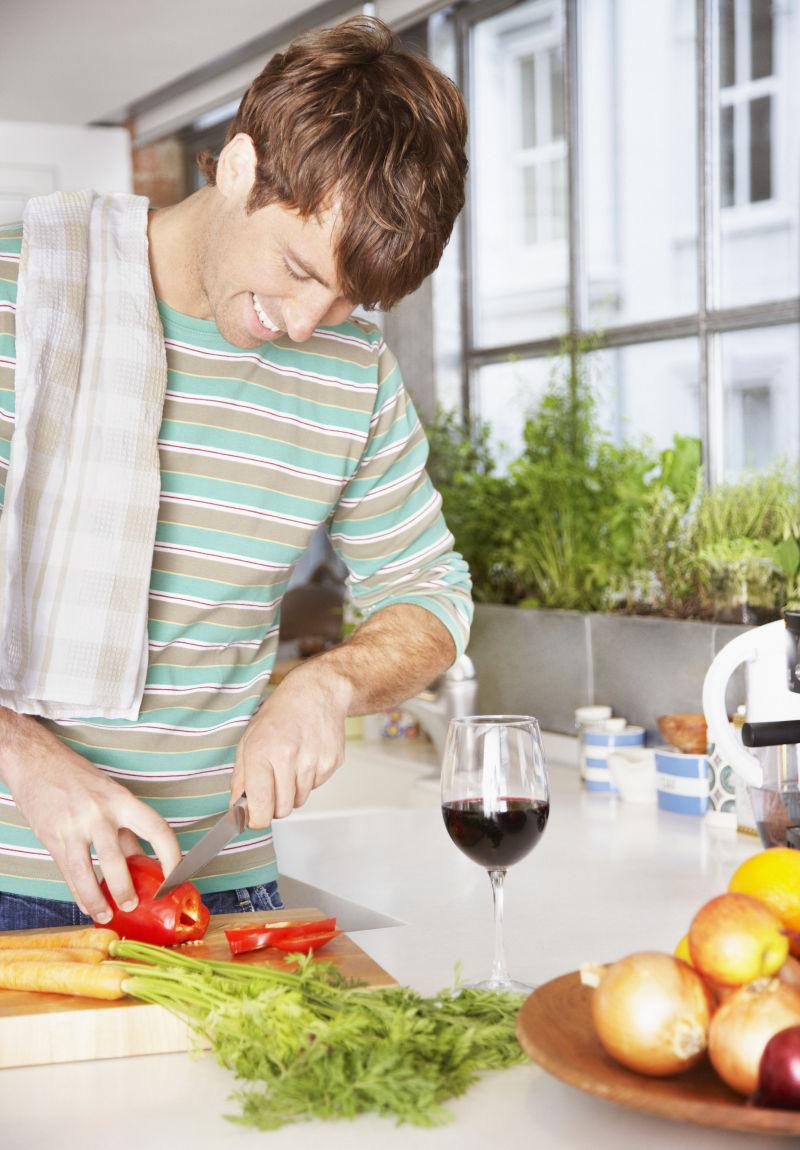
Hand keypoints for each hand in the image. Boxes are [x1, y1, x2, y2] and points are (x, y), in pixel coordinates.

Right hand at [1, 716, 181, 921]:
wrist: (37, 762)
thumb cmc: (79, 779)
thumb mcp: (111, 797)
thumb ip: (127, 830)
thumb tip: (146, 864)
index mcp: (122, 800)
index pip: (156, 829)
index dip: (172, 857)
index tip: (177, 878)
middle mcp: (99, 812)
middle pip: (117, 858)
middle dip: (126, 889)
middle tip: (133, 905)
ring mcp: (73, 826)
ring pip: (86, 872)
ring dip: (98, 900)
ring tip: (108, 915)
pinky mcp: (52, 838)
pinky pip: (68, 873)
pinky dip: (79, 894)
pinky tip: (87, 905)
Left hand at [230, 663, 350, 827]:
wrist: (317, 692)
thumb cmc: (281, 713)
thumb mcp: (249, 738)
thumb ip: (240, 776)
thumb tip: (237, 805)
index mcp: (261, 752)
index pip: (260, 809)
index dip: (256, 818)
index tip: (255, 816)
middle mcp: (288, 757)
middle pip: (282, 810)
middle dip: (275, 805)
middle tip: (273, 785)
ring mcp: (314, 760)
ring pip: (300, 800)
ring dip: (293, 790)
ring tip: (291, 764)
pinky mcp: (332, 762)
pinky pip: (316, 787)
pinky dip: (309, 779)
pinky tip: (306, 756)